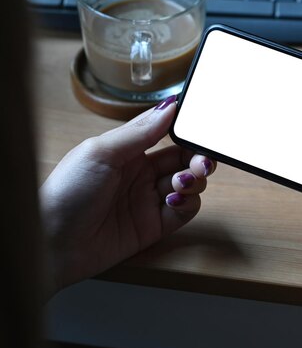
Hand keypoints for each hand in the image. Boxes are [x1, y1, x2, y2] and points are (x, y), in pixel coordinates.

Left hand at [40, 96, 215, 294]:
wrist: (52, 243)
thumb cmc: (67, 191)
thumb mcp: (102, 152)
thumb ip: (140, 131)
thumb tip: (170, 105)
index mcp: (127, 151)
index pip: (166, 135)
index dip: (187, 133)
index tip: (203, 132)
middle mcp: (140, 174)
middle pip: (183, 161)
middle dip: (198, 159)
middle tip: (202, 163)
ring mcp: (148, 200)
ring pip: (188, 185)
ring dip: (193, 181)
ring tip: (181, 183)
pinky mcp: (154, 226)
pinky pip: (184, 211)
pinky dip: (188, 203)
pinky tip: (175, 200)